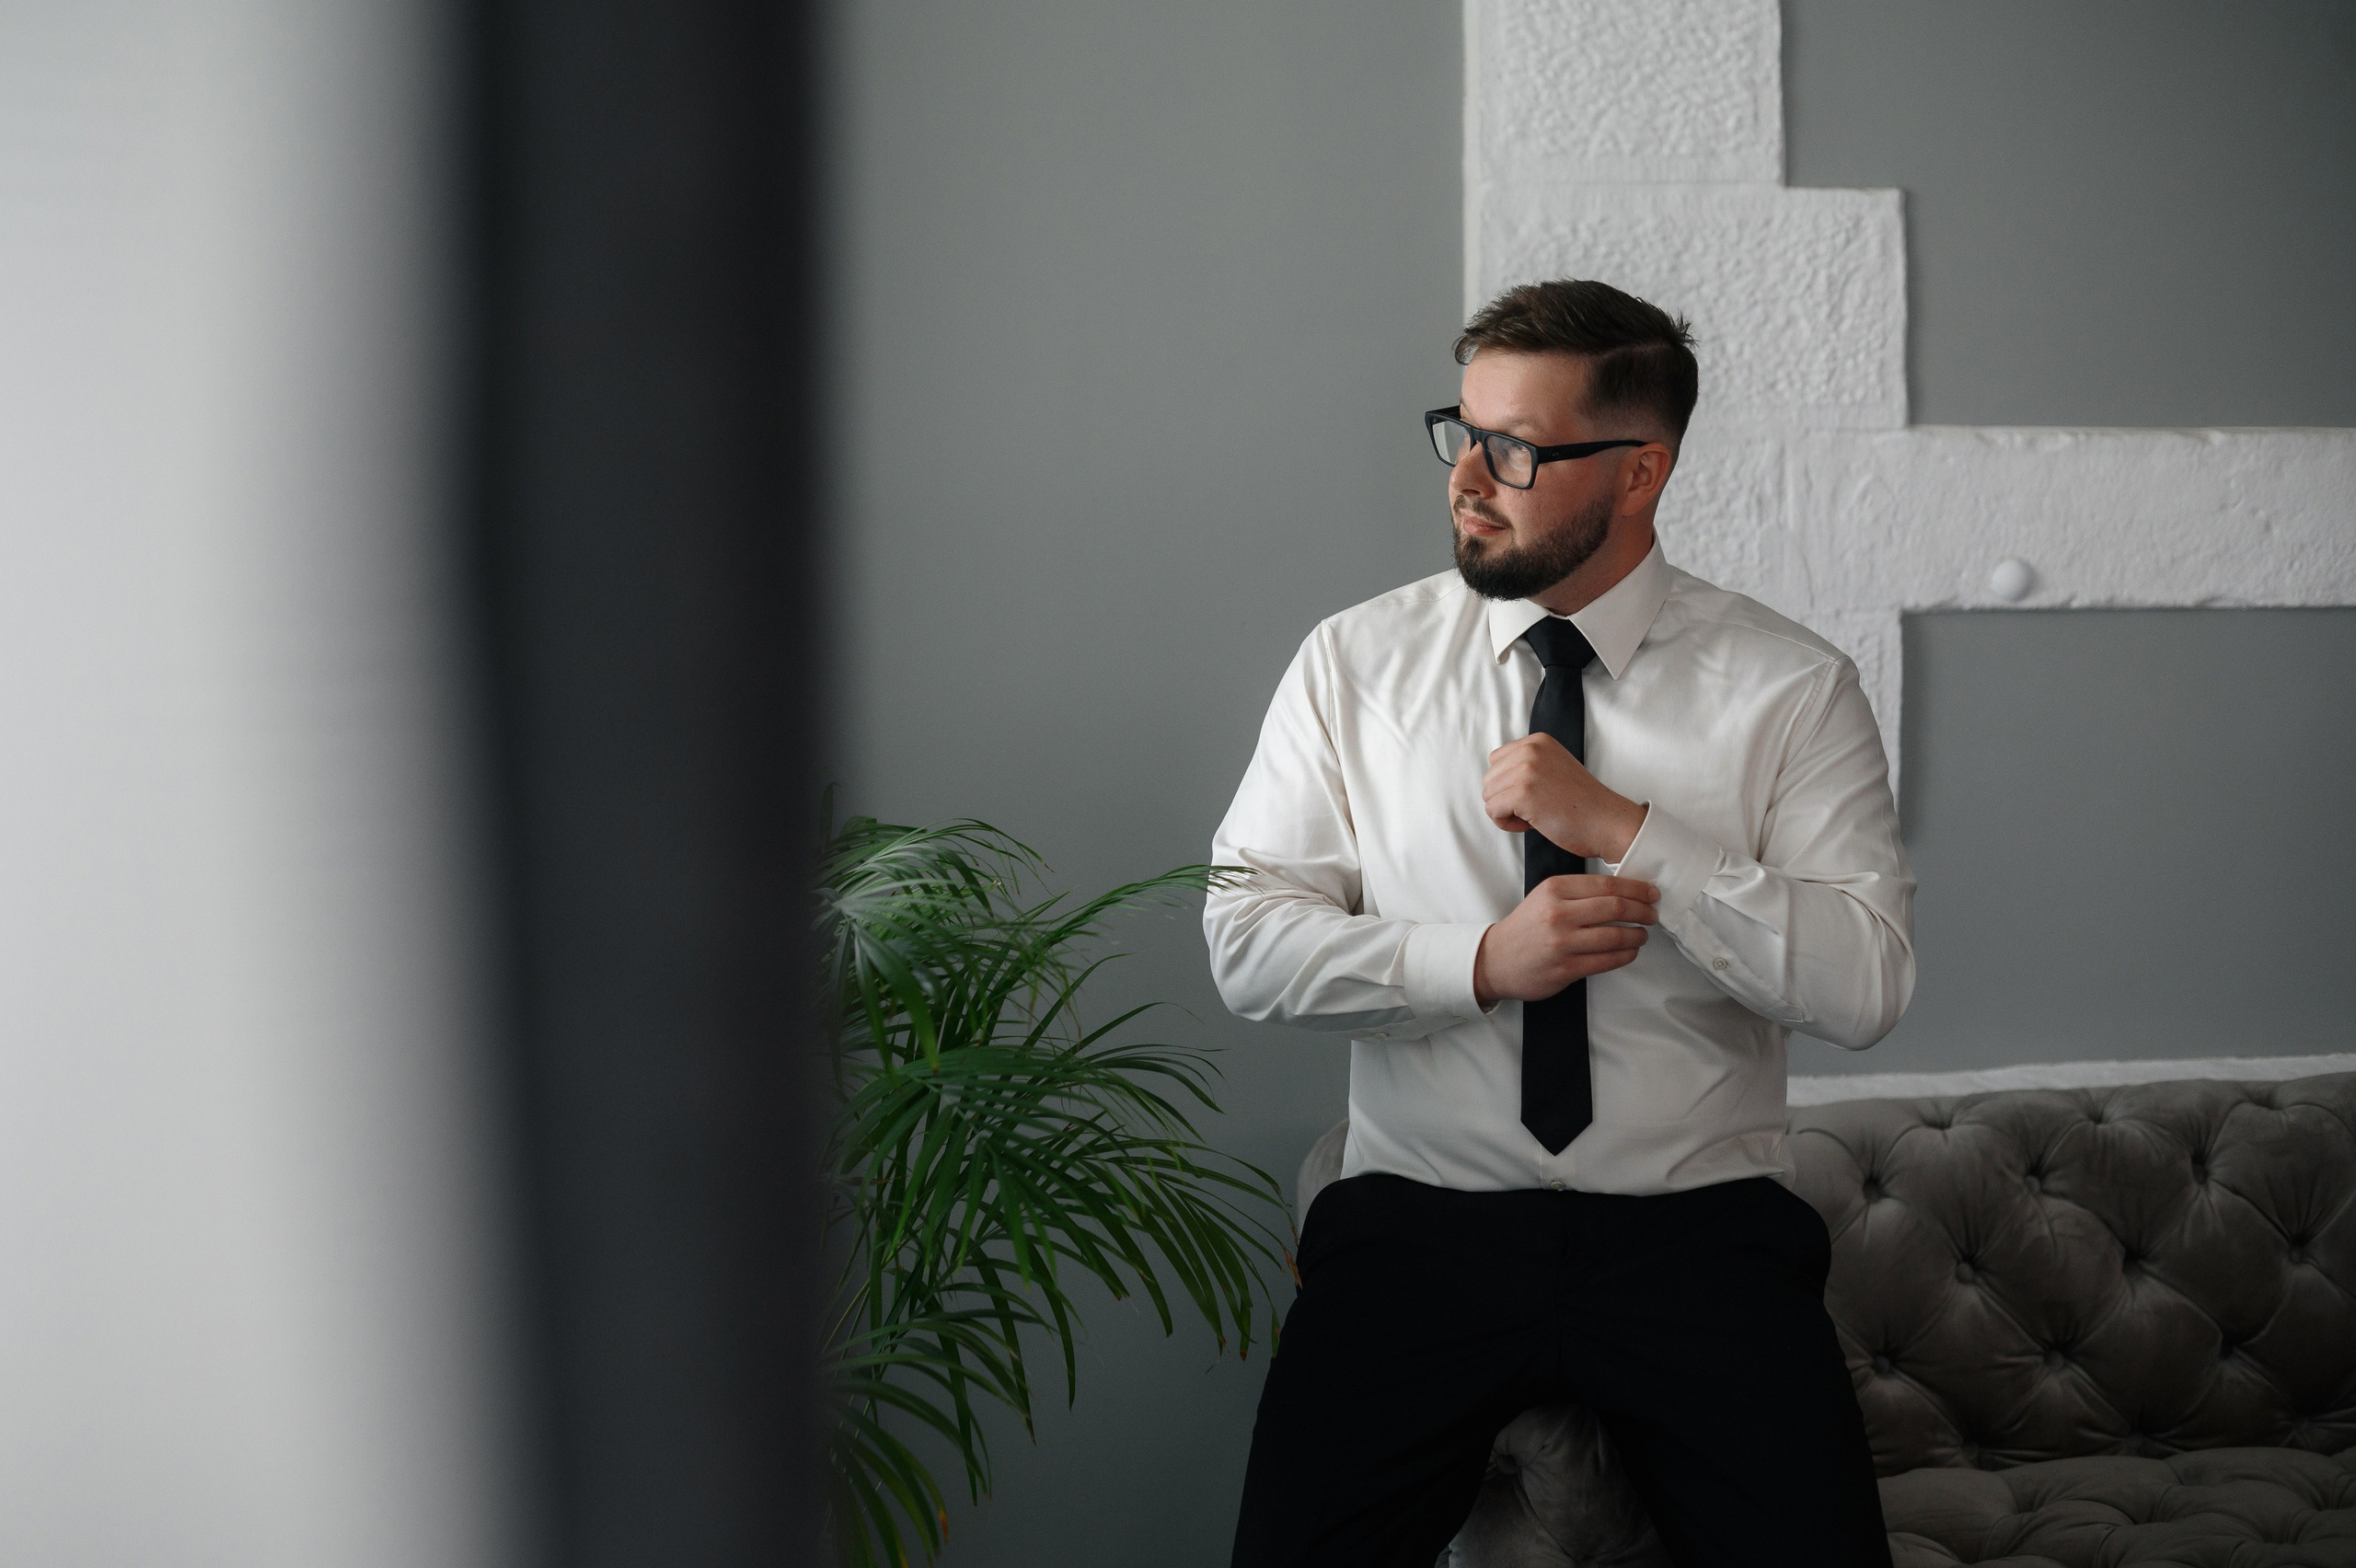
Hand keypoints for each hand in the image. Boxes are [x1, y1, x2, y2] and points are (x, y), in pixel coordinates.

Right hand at [1473, 875, 1659, 1004]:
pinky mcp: (1566, 969)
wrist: (1496, 960)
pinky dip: (1626, 955)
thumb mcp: (1545, 897)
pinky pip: (1607, 961)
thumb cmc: (1527, 927)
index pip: (1606, 885)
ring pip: (1615, 935)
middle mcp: (1558, 914)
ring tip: (1642, 935)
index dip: (1636, 889)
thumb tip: (1624, 891)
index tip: (1651, 893)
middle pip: (1615, 907)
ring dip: (1637, 935)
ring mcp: (1562, 943)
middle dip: (1643, 911)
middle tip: (1652, 914)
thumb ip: (1579, 892)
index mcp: (1554, 890)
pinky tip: (1630, 951)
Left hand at [1482, 733, 1647, 861]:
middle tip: (1538, 807)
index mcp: (1538, 741)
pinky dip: (1507, 824)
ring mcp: (1526, 770)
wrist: (1607, 822)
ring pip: (1488, 796)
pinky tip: (1532, 824)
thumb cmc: (1581, 804)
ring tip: (1537, 815)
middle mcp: (1530, 749)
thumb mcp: (1553, 767)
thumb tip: (1494, 778)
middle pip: (1489, 779)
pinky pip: (1492, 811)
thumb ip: (1527, 765)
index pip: (1496, 761)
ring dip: (1507, 813)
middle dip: (1506, 799)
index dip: (1510, 784)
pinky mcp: (1523, 793)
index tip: (1537, 794)